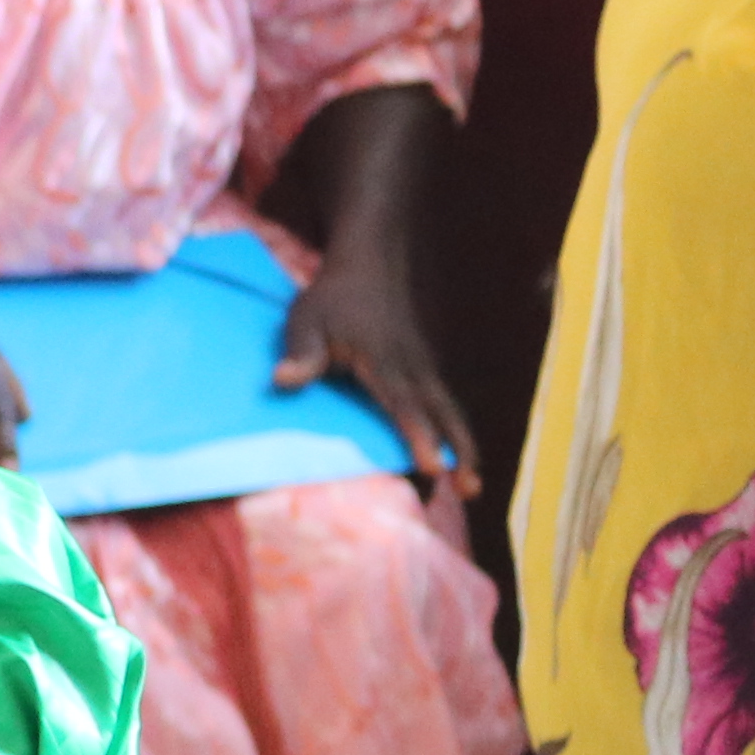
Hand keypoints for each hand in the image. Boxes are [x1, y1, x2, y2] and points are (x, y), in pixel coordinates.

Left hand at [276, 235, 479, 487]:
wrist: (370, 265)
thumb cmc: (332, 298)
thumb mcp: (306, 318)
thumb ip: (301, 352)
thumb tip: (283, 381)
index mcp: (383, 360)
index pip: (403, 403)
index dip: (417, 436)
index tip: (433, 466)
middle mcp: (413, 368)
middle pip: (442, 413)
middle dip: (459, 451)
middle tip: (470, 489)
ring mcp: (424, 368)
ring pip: (449, 412)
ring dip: (463, 448)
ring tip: (471, 488)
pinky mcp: (426, 371)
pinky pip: (443, 406)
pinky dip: (454, 433)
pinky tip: (457, 463)